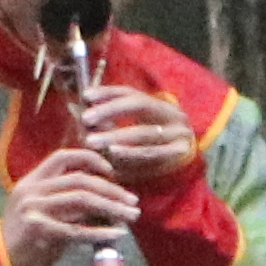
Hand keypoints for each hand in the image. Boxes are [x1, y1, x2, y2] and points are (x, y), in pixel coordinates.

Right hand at [0, 148, 139, 265]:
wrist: (1, 265)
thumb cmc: (28, 238)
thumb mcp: (42, 210)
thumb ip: (66, 197)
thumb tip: (107, 194)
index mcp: (31, 180)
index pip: (63, 156)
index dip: (90, 159)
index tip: (112, 172)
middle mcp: (31, 191)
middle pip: (79, 180)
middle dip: (111, 190)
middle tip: (133, 200)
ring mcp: (33, 210)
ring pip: (81, 201)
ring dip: (111, 207)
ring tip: (131, 215)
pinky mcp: (39, 232)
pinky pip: (77, 230)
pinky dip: (100, 232)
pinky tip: (117, 235)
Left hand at [76, 86, 199, 188]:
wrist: (186, 174)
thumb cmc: (151, 152)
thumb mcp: (135, 133)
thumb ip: (111, 124)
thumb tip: (80, 116)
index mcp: (160, 105)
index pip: (131, 92)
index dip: (107, 92)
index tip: (86, 96)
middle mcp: (173, 115)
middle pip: (140, 104)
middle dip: (110, 110)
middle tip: (85, 119)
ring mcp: (179, 135)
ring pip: (145, 133)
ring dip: (116, 137)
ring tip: (93, 141)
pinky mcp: (181, 156)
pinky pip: (152, 155)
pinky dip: (130, 155)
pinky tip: (112, 156)